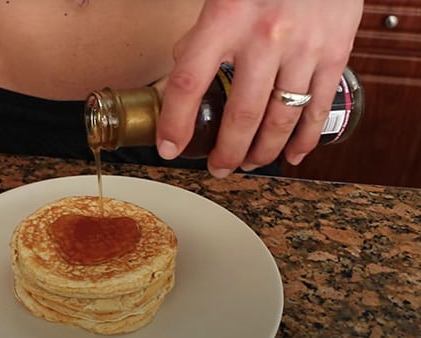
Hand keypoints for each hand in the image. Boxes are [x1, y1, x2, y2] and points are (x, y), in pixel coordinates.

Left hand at [156, 0, 363, 176]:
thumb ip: (201, 35)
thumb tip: (185, 68)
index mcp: (225, 18)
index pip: (188, 82)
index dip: (175, 122)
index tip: (169, 148)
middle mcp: (264, 36)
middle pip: (241, 114)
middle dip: (226, 152)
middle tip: (218, 168)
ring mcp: (303, 47)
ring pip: (281, 118)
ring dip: (263, 151)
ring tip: (249, 163)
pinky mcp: (334, 52)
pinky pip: (318, 107)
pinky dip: (304, 139)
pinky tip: (292, 155)